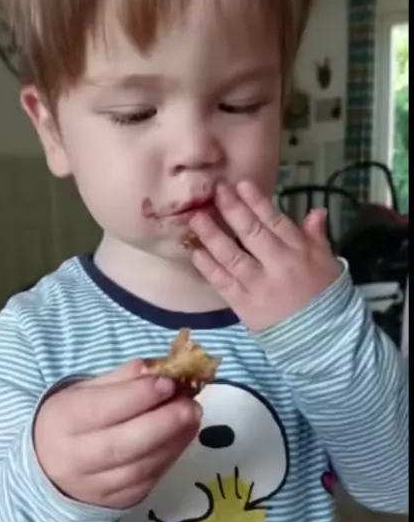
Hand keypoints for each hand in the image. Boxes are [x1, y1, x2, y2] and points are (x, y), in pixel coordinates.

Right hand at [34, 360, 201, 508]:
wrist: (51, 465)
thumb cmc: (75, 419)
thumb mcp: (88, 389)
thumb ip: (125, 378)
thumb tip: (165, 369)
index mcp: (62, 421)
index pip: (101, 409)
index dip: (138, 396)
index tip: (168, 382)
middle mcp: (74, 458)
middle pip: (122, 445)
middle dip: (163, 424)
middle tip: (190, 405)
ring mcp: (95, 486)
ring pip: (140, 468)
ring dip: (173, 441)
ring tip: (192, 417)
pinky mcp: (117, 502)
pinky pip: (148, 481)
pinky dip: (170, 458)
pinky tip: (182, 437)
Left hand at [188, 181, 340, 331]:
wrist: (320, 337)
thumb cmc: (323, 296)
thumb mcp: (327, 262)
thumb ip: (316, 236)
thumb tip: (316, 210)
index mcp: (299, 251)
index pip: (275, 221)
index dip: (256, 201)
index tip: (240, 184)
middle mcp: (277, 265)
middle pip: (251, 233)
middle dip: (232, 210)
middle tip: (215, 192)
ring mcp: (258, 285)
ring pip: (232, 256)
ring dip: (212, 235)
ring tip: (196, 218)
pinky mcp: (244, 305)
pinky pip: (223, 283)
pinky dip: (208, 267)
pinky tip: (195, 253)